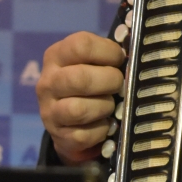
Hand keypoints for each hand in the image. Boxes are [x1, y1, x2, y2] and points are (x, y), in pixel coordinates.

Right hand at [36, 31, 125, 163]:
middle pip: (81, 78)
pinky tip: (103, 124)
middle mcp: (48, 82)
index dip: (108, 52)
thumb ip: (108, 56)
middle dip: (110, 81)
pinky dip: (101, 131)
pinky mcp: (58, 136)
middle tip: (118, 85)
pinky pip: (84, 135)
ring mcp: (49, 111)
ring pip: (79, 109)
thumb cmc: (88, 82)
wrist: (67, 119)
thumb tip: (133, 58)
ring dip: (104, 107)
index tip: (119, 59)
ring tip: (109, 105)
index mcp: (56, 56)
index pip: (81, 45)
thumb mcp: (92, 62)